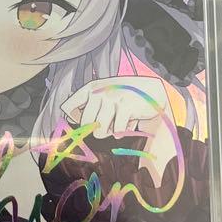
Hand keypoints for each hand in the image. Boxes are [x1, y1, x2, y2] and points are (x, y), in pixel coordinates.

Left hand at [60, 76, 178, 186]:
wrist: (152, 89)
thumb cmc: (126, 94)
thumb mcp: (106, 95)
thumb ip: (92, 107)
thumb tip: (77, 126)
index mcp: (91, 88)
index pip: (69, 106)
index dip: (71, 118)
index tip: (76, 124)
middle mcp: (99, 92)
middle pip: (85, 123)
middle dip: (95, 130)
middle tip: (106, 126)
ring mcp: (112, 99)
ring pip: (100, 131)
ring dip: (109, 132)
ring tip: (117, 125)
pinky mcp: (125, 107)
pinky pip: (117, 131)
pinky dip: (123, 131)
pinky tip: (128, 123)